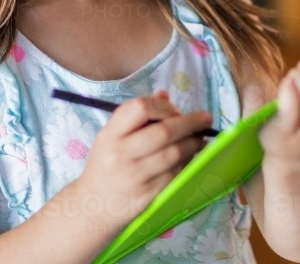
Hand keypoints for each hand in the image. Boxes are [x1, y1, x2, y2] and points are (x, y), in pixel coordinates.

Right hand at [72, 88, 211, 228]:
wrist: (93, 205)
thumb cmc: (106, 164)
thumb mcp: (112, 136)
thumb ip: (136, 116)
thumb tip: (164, 94)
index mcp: (111, 134)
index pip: (140, 108)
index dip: (164, 106)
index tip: (176, 110)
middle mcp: (121, 153)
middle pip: (164, 131)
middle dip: (190, 123)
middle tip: (206, 119)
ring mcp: (134, 176)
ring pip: (174, 153)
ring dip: (194, 143)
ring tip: (201, 139)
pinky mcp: (147, 194)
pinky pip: (175, 173)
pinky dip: (187, 162)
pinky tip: (192, 157)